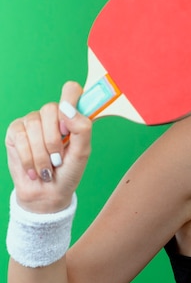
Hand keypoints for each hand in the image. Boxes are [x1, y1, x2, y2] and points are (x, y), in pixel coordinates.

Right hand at [5, 81, 91, 212]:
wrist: (48, 192)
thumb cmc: (68, 171)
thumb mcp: (82, 152)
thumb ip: (82, 128)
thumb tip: (67, 109)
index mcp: (71, 116)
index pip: (71, 90)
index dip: (70, 100)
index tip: (69, 123)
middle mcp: (51, 115)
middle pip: (50, 109)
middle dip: (55, 140)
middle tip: (58, 158)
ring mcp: (32, 122)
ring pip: (34, 125)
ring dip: (42, 153)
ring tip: (47, 167)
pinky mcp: (15, 132)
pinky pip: (20, 137)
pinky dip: (29, 158)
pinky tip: (34, 169)